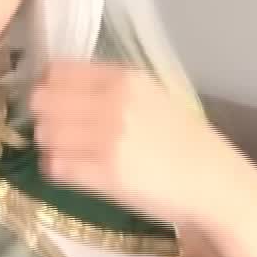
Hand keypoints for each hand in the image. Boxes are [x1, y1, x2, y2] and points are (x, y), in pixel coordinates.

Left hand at [27, 59, 246, 230]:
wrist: (213, 185)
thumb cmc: (183, 142)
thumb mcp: (151, 97)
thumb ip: (108, 88)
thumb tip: (55, 86)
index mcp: (125, 78)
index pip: (56, 71)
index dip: (46, 87)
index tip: (52, 101)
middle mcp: (113, 102)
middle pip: (42, 101)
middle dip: (43, 117)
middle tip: (57, 131)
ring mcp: (108, 139)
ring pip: (44, 134)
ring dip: (49, 145)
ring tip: (68, 153)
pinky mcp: (105, 174)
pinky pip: (55, 167)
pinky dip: (56, 170)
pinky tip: (72, 172)